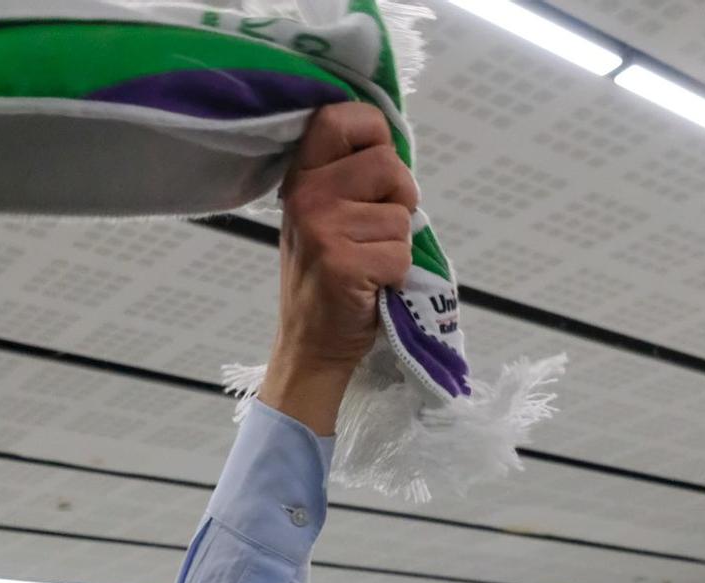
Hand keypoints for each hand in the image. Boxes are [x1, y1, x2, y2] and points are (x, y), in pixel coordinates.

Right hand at [261, 104, 416, 433]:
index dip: (376, 133)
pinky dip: (397, 275)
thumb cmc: (328, 275)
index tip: (378, 167)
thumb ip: (351, 176)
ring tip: (368, 262)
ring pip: (402, 216)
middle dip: (400, 198)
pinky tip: (370, 284)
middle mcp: (307, 194)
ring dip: (397, 245)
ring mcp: (322, 229)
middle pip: (389, 164)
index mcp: (302, 174)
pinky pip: (401, 254)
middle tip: (377, 230)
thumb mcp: (324, 214)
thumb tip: (397, 148)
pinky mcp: (343, 264)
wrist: (310, 344)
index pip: (342, 116)